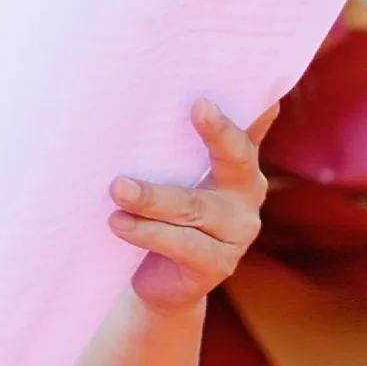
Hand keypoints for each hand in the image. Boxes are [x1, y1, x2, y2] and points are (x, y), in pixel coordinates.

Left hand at [109, 100, 273, 308]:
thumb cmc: (163, 212)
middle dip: (219, 133)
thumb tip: (149, 86)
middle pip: (236, 159)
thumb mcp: (172, 173)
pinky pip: (181, 243)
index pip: (246, 130)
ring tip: (118, 188)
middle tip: (199, 107)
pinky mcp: (218, 264)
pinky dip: (147, 231)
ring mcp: (238, 232)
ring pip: (193, 206)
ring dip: (153, 196)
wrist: (159, 279)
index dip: (245, 108)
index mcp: (240, 164)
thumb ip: (173, 141)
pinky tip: (118, 222)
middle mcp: (248, 194)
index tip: (229, 85)